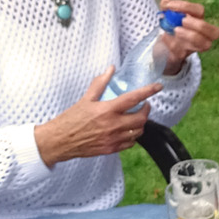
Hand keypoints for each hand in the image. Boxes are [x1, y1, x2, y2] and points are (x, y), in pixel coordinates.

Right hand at [34, 71, 159, 164]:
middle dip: (146, 110)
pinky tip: (127, 131)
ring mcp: (113, 139)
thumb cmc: (71, 119)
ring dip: (140, 124)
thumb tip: (110, 69)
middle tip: (144, 105)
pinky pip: (130, 143)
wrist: (60, 141)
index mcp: (107, 110)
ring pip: (138, 132)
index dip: (148, 91)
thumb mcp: (86, 99)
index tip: (158, 87)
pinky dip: (133, 136)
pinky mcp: (111, 149)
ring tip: (136, 117)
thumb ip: (100, 83)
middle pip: (141, 118)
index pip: (134, 98)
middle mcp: (113, 125)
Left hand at [155, 0, 218, 73]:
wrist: (163, 48)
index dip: (186, 6)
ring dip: (190, 35)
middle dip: (198, 24)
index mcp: (197, 20)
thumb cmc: (170, 28)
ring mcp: (193, 47)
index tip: (169, 6)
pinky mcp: (182, 55)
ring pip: (204, 44)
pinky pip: (181, 51)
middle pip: (214, 31)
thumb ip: (166, 6)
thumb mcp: (167, 15)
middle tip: (182, 21)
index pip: (199, 10)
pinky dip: (171, 43)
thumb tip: (166, 0)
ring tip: (175, 30)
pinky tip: (164, 38)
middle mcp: (201, 34)